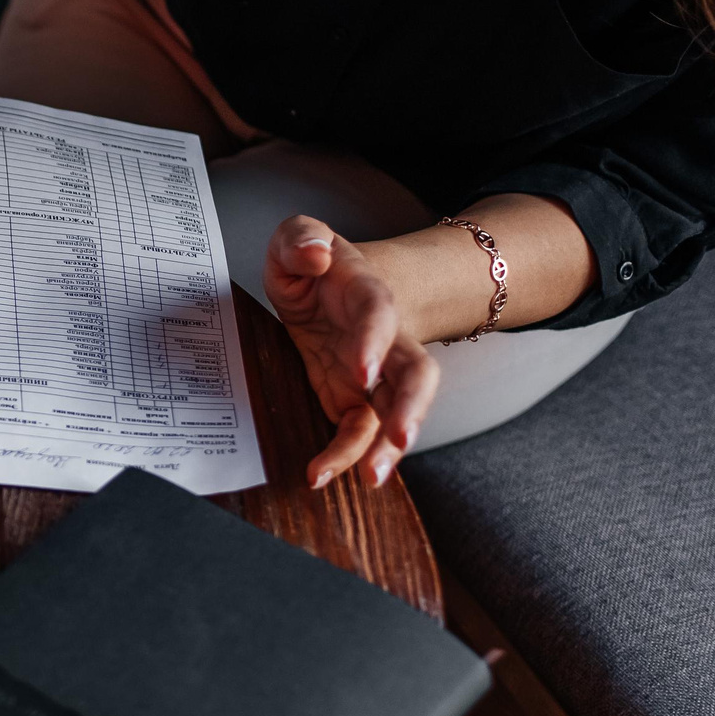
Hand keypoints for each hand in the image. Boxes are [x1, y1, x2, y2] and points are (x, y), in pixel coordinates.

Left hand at [265, 216, 440, 489]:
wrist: (334, 287)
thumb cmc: (314, 265)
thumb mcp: (298, 238)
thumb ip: (301, 238)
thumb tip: (315, 254)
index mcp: (368, 295)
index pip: (380, 314)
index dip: (375, 340)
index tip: (362, 370)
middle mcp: (383, 339)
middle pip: (416, 371)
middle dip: (411, 405)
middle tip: (399, 437)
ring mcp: (375, 375)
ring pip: (396, 411)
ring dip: (388, 447)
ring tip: (372, 477)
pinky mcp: (355, 400)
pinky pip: (359, 433)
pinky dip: (346, 457)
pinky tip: (323, 475)